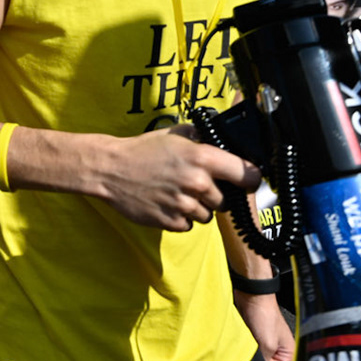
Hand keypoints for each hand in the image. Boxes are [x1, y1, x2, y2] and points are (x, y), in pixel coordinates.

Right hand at [98, 126, 260, 231]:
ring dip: (198, 208)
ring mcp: (184, 205)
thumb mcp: (177, 134)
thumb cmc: (143, 150)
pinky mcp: (171, 222)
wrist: (111, 169)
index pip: (248, 176)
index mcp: (203, 158)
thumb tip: (226, 139)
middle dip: (215, 195)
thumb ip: (203, 138)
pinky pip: (189, 226)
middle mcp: (198, 183)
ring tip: (177, 193)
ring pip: (208, 216)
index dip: (250, 179)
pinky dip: (182, 219)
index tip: (246, 181)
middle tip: (195, 185)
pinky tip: (167, 203)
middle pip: (226, 201)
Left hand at [235, 289, 294, 360]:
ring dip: (250, 352)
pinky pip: (249, 349)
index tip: (259, 359)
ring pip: (256, 357)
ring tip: (249, 341)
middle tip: (253, 349)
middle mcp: (279, 349)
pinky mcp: (255, 336)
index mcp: (288, 352)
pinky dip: (245, 346)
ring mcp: (266, 342)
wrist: (252, 296)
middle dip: (257, 360)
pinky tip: (245, 338)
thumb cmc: (264, 314)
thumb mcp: (267, 345)